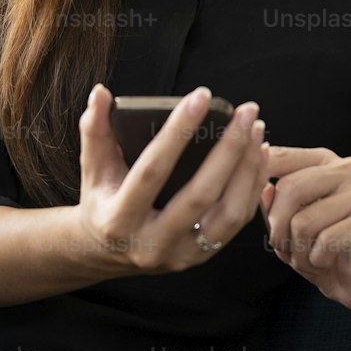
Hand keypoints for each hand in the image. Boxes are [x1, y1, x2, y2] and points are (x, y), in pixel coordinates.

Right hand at [76, 84, 269, 273]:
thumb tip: (101, 93)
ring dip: (247, 169)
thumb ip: (94, 129)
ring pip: (227, 214)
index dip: (177, 133)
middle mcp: (151, 242)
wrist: (106, 253)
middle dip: (228, 149)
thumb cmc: (102, 199)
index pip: (153, 171)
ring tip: (256, 130)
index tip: (201, 96)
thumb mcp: (92, 167)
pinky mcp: (200, 257)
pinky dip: (251, 188)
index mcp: (120, 218)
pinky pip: (236, 223)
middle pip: (200, 195)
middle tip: (246, 111)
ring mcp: (180, 255)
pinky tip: (258, 155)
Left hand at [259, 145, 350, 317]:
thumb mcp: (288, 225)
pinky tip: (327, 262)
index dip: (259, 183)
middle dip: (278, 229)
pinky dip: (317, 259)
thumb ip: (273, 203)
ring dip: (298, 252)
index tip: (256, 205)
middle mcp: (348, 169)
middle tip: (286, 249)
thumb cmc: (325, 251)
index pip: (281, 156)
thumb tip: (263, 188)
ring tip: (310, 258)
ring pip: (304, 220)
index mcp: (324, 161)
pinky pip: (326, 240)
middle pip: (290, 188)